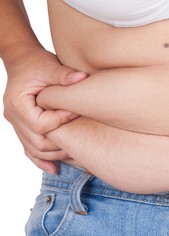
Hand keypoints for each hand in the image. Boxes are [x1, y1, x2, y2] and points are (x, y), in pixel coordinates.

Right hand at [3, 45, 86, 172]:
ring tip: (76, 154)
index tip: (77, 113)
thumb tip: (82, 78)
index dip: (61, 122)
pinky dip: (41, 160)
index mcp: (17, 104)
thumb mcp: (50, 66)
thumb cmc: (37, 63)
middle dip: (61, 143)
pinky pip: (29, 150)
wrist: (24, 62)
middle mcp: (13, 117)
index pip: (41, 125)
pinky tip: (55, 168)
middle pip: (37, 143)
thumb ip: (65, 75)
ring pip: (34, 150)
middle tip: (83, 139)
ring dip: (55, 154)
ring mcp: (16, 125)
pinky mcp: (23, 128)